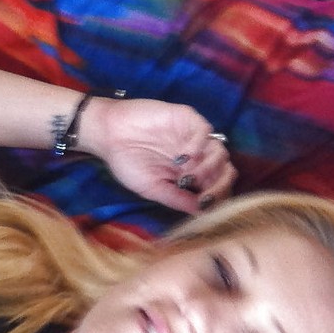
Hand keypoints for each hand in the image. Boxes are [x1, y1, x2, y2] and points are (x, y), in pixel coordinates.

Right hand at [77, 96, 235, 213]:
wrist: (108, 134)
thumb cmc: (127, 162)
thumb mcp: (151, 188)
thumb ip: (176, 199)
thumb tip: (202, 214)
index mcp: (189, 175)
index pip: (216, 185)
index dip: (217, 197)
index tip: (205, 206)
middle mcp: (196, 157)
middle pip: (225, 169)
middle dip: (220, 183)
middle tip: (204, 192)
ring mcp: (192, 137)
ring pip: (220, 151)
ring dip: (209, 167)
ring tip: (188, 175)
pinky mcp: (186, 119)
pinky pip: (206, 131)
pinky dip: (200, 145)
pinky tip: (183, 156)